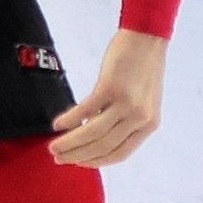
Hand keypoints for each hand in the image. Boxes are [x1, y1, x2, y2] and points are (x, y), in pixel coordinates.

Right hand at [50, 28, 166, 165]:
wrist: (147, 39)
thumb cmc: (142, 69)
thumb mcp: (141, 101)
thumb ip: (124, 120)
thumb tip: (94, 137)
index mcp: (148, 125)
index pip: (120, 154)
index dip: (96, 162)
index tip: (78, 163)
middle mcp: (140, 118)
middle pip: (104, 147)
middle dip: (78, 156)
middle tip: (59, 158)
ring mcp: (126, 104)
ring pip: (93, 134)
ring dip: (70, 143)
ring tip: (54, 147)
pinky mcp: (111, 87)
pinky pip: (86, 110)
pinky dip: (69, 120)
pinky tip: (57, 124)